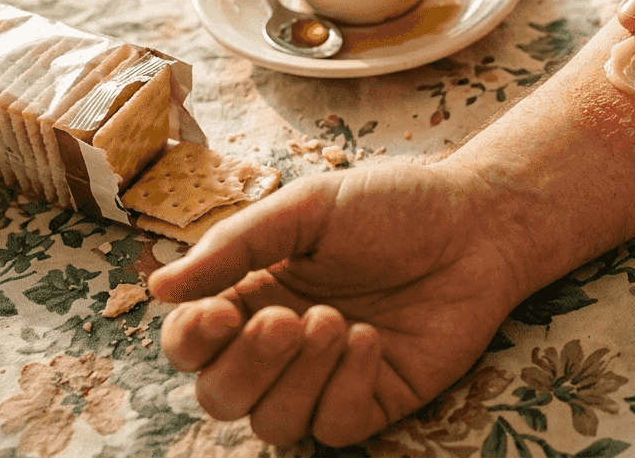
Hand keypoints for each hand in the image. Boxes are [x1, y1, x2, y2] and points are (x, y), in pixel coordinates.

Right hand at [148, 161, 526, 446]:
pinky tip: (370, 339)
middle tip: (286, 320)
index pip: (191, 345)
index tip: (219, 313)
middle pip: (221, 396)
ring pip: (272, 423)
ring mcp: (329, 377)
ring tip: (335, 321)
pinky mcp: (377, 399)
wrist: (479, 222)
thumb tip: (156, 287)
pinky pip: (334, 427)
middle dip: (245, 366)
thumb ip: (236, 246)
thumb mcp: (309, 208)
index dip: (191, 341)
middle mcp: (283, 346)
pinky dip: (343, 388)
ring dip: (295, 378)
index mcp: (254, 296)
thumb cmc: (395, 206)